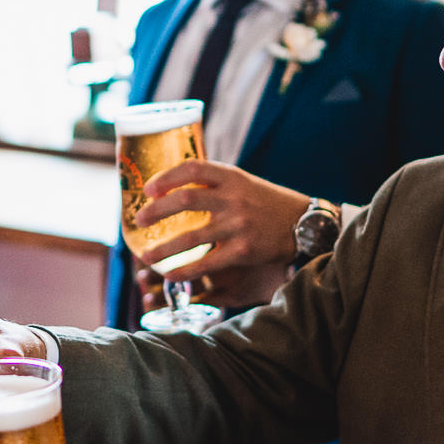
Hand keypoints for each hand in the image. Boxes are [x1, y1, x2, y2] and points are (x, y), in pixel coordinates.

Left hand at [132, 161, 308, 279]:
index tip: (148, 188)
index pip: (194, 168)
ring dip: (164, 248)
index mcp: (232, 177)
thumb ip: (214, 184)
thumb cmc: (266, 203)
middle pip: (186, 200)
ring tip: (145, 256)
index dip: (167, 177)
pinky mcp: (243, 250)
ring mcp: (238, 225)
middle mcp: (234, 198)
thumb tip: (172, 187)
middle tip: (139, 221)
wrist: (304, 224)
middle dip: (156, 211)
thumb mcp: (244, 183)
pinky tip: (170, 275)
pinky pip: (207, 262)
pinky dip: (185, 271)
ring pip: (191, 236)